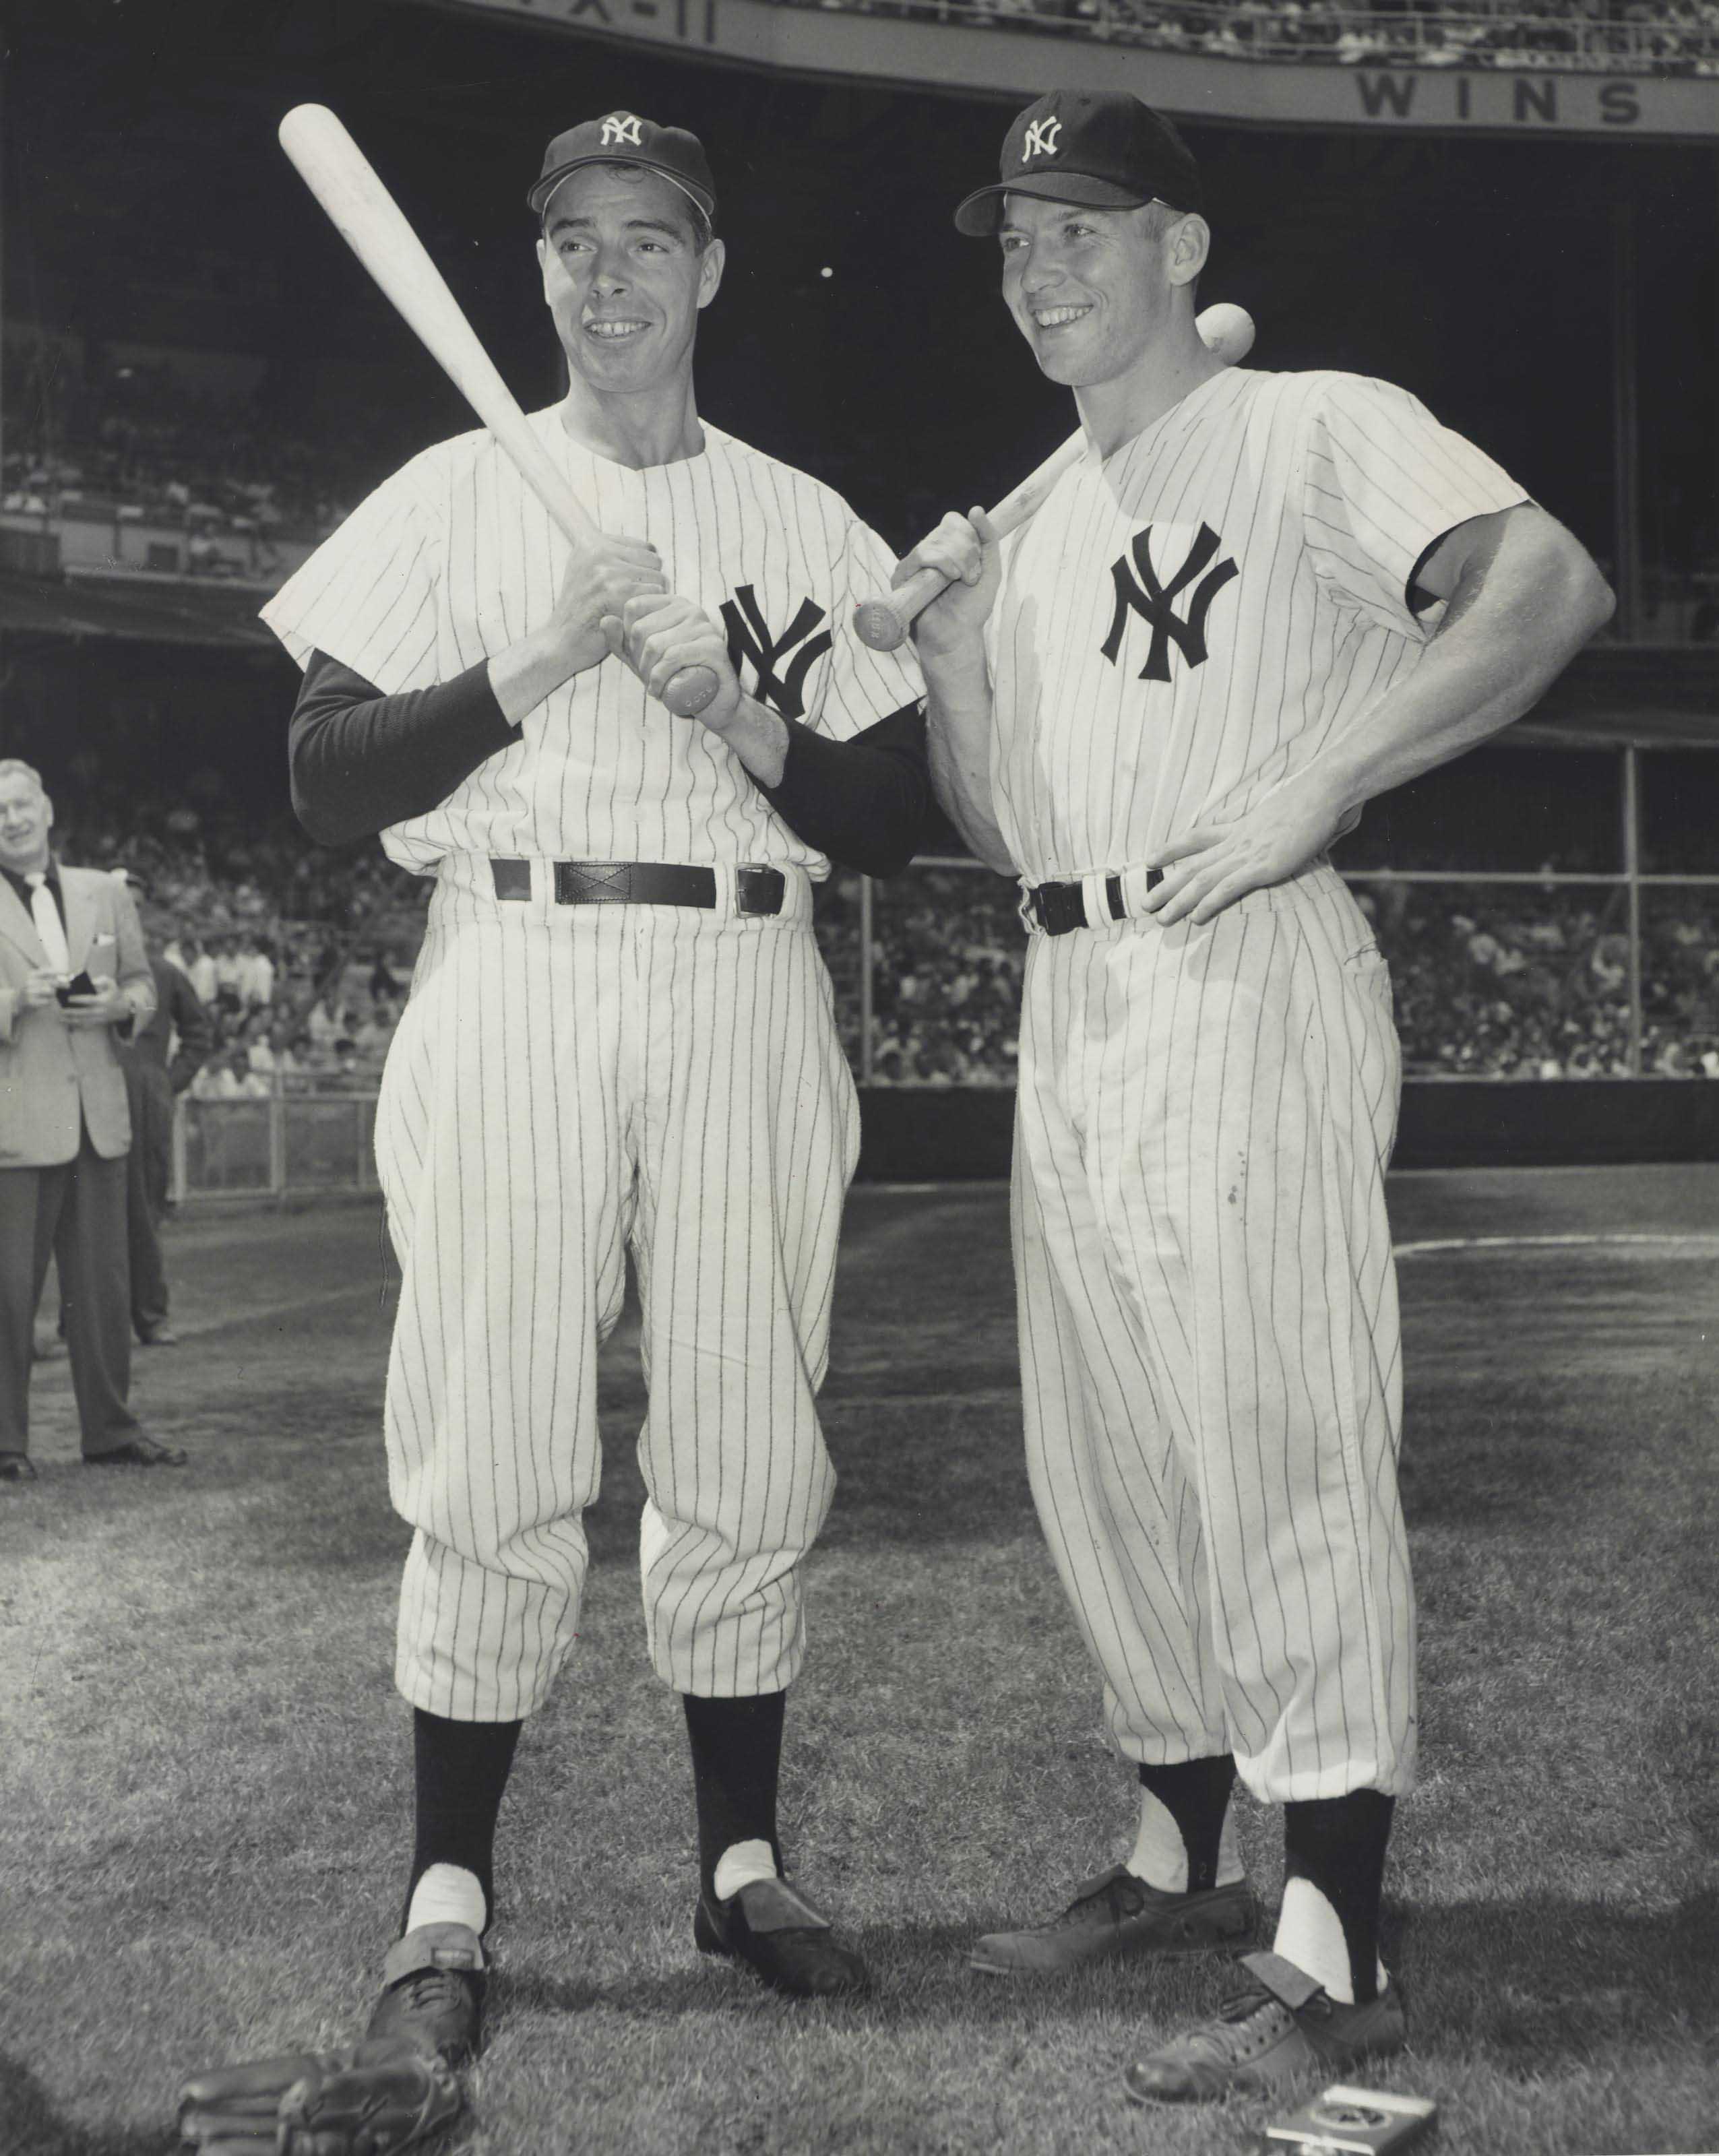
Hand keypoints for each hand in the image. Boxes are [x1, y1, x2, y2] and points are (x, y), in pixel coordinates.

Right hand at [17, 968, 64, 1012]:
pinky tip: (48, 1001)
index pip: (46, 971)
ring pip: (49, 992)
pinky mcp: (30, 1002)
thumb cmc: (30, 990)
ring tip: (53, 994)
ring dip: (54, 993)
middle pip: (50, 982)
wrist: (15, 1002)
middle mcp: (29, 982)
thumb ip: (47, 977)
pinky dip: (49, 1001)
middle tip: (68, 985)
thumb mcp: (35, 980)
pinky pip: (46, 1001)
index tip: (67, 972)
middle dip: (61, 983)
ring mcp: (29, 992)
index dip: (57, 971)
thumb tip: (64, 975)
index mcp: (31, 975)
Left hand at [58, 974, 131, 1028]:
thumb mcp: (111, 984)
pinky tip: (66, 1022)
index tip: (69, 998)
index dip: (78, 999)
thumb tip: (90, 982)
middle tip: (61, 1009)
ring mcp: (98, 1018)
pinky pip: (84, 1025)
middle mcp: (100, 1011)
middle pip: (83, 1012)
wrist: (123, 1008)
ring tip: (61, 1017)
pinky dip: (75, 1024)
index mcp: (103, 1001)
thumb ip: (101, 980)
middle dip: (71, 1011)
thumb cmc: (114, 993)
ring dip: (71, 1019)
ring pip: (83, 1020)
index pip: (89, 1000)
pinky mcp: (97, 1022)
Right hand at [545, 532, 667, 675]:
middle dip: (650, 585)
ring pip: (658, 580)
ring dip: (651, 601)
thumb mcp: (585, 570)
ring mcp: (606, 571)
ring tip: (630, 612)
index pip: (647, 548)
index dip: (645, 572)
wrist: (563, 642)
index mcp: (591, 542)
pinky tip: (632, 621)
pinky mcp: (616, 593)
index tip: (627, 588)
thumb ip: (611, 553)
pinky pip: (655, 596)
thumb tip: (651, 548)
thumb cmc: (582, 610)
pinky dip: (650, 613)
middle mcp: (598, 551)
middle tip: (631, 603)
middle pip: (655, 562)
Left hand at [608, 592, 742, 731]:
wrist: (714, 703)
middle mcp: (689, 609)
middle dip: (637, 659)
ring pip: (656, 644)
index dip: (626, 637)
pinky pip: (673, 657)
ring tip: (653, 687)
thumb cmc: (677, 677)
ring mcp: (703, 626)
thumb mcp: (642, 659)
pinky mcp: (713, 647)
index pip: (633, 607)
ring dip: (647, 673)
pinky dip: (659, 677)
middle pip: (642, 629)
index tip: (637, 659)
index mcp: (672, 603)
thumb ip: (621, 641)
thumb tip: (605, 620)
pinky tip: (659, 691)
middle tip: (646, 678)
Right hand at [899, 507, 1000, 660]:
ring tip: (960, 581)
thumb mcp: (990, 569)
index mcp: (946, 548)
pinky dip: (940, 564)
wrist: (958, 635)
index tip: (977, 562)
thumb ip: (988, 538)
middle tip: (970, 577)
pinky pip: (921, 555)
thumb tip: (975, 509)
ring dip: (956, 560)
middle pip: (946, 529)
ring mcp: (913, 564)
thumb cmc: (972, 607)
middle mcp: (928, 553)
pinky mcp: (902, 576)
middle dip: (966, 551)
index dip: (969, 535)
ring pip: (935, 541)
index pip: (953, 521)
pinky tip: (948, 580)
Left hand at [1145, 772, 1348, 927]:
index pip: (1198, 837)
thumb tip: (1290, 835)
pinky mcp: (1265, 865)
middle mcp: (1238, 840)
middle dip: (1166, 885)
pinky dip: (1210, 902)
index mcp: (1241, 827)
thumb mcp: (1287, 815)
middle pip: (1192, 864)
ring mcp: (1249, 853)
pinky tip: (1196, 918)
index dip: (1172, 848)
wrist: (1326, 790)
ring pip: (1203, 879)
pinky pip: (1230, 887)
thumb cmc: (1315, 801)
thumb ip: (1281, 829)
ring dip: (1179, 900)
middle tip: (1144, 903)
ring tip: (1161, 918)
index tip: (1150, 859)